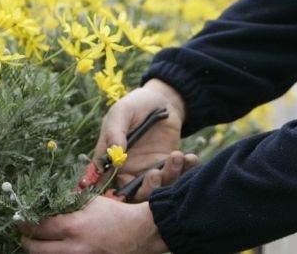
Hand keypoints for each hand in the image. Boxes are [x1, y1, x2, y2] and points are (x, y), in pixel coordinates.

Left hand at [20, 197, 167, 253]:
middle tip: (25, 233)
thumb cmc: (115, 214)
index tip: (21, 219)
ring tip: (38, 242)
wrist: (138, 233)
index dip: (25, 222)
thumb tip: (50, 198)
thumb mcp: (92, 201)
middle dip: (26, 240)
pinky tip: (54, 249)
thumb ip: (70, 200)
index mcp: (72, 226)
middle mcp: (71, 247)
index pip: (37, 226)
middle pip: (34, 248)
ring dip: (38, 250)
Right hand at [81, 79, 197, 200]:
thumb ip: (115, 131)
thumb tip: (115, 154)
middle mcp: (129, 169)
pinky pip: (177, 176)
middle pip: (135, 194)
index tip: (128, 188)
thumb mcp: (122, 111)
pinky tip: (190, 157)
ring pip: (159, 187)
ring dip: (169, 176)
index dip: (114, 195)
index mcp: (112, 160)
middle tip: (156, 174)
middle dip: (147, 189)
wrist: (163, 99)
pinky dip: (185, 171)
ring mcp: (150, 169)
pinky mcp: (169, 165)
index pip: (106, 184)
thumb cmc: (137, 104)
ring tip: (177, 156)